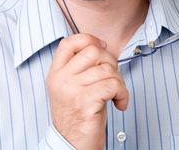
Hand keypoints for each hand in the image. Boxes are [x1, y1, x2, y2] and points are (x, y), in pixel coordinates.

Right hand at [46, 33, 128, 149]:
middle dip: (110, 61)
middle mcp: (61, 79)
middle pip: (93, 51)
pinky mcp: (85, 102)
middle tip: (112, 77)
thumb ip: (80, 66)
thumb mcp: (72, 87)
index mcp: (56, 73)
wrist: (71, 146)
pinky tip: (119, 103)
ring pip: (107, 69)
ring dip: (119, 81)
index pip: (68, 43)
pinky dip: (123, 94)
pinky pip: (113, 85)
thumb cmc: (78, 116)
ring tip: (116, 94)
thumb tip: (101, 46)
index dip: (88, 38)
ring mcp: (71, 90)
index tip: (102, 46)